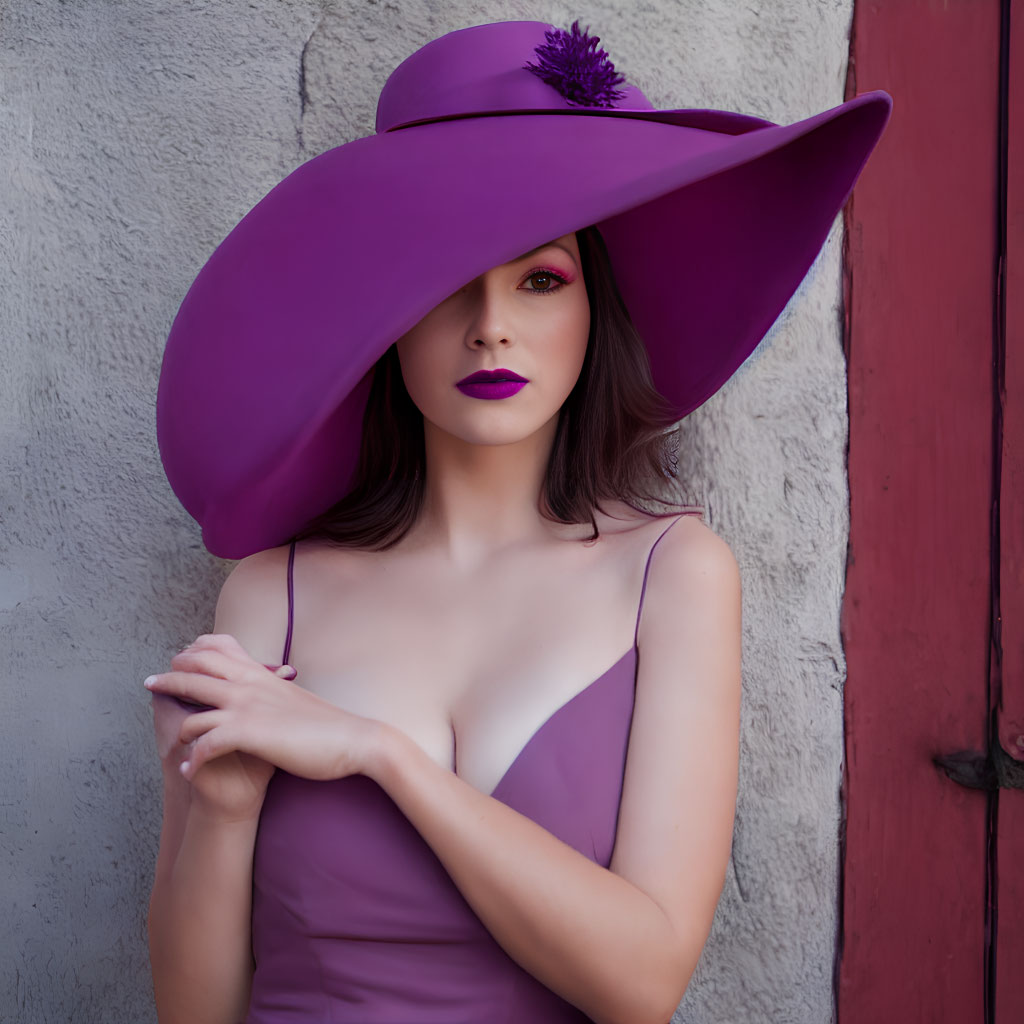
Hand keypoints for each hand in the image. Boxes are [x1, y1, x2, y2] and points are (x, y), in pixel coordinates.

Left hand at [144, 633, 381, 788]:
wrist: (353, 739)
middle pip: (194, 668)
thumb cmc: (330, 723)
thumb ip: (275, 686)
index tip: (181, 658)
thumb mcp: (296, 695)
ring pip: (191, 705)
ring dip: (176, 726)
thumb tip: (271, 683)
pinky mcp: (248, 732)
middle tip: (153, 684)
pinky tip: (191, 770)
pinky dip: (193, 758)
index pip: (217, 646)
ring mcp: (247, 706)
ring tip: (172, 743)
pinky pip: (204, 743)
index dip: (193, 650)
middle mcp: (249, 683)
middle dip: (168, 676)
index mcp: (261, 673)